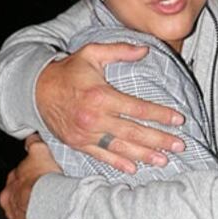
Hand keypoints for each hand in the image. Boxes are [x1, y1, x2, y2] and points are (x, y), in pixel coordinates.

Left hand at [1, 134, 61, 218]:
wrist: (48, 203)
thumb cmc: (44, 179)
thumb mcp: (39, 152)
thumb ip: (34, 144)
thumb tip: (31, 136)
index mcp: (12, 180)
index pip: (16, 176)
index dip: (27, 176)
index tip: (35, 177)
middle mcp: (9, 197)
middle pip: (13, 195)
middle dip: (23, 194)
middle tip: (38, 194)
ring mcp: (13, 215)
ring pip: (16, 212)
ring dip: (25, 211)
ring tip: (39, 210)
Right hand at [35, 42, 186, 172]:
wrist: (37, 90)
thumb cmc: (68, 70)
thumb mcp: (92, 53)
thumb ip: (119, 51)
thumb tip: (145, 50)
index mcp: (101, 96)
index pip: (138, 109)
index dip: (160, 115)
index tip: (178, 120)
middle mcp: (94, 118)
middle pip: (133, 132)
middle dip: (159, 140)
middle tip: (180, 146)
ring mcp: (86, 134)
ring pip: (120, 148)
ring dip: (144, 155)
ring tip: (164, 160)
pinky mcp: (78, 144)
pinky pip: (101, 156)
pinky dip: (118, 163)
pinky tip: (134, 168)